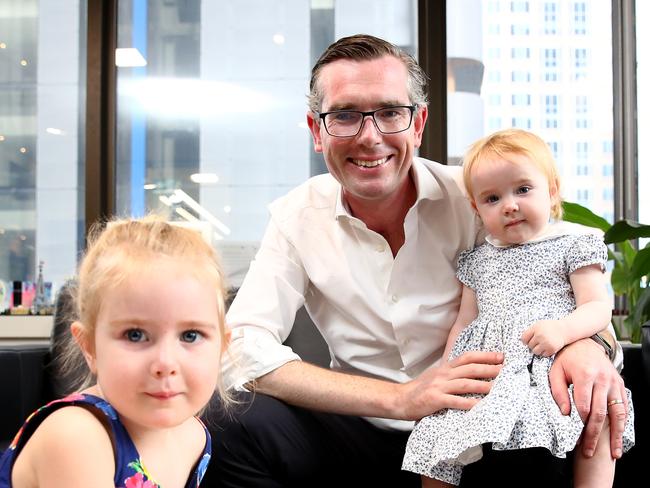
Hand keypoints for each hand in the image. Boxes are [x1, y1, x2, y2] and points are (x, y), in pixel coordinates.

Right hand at [398, 351, 502, 420]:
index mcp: (445, 367)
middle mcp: (443, 374)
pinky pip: (455, 401)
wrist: (400, 399)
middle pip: (470, 368)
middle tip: (505, 369)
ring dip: (483, 385)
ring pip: (465, 384)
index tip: (500, 357)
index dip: (484, 356)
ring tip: (497, 387)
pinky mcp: (435, 399)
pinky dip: (469, 403)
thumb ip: (451, 374)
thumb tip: (472, 373)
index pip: (467, 357)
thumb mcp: (436, 376)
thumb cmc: (420, 390)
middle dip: (489, 368)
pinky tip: (480, 405)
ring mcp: (439, 386)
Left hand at [521, 319, 565, 355]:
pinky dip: (545, 352)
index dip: (525, 341)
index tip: (529, 340)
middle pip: (529, 346)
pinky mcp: (551, 349)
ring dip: (538, 350)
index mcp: (535, 328)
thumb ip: (531, 332)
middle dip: (533, 345)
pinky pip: (543, 354)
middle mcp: (540, 335)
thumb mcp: (539, 325)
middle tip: (539, 342)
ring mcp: (546, 342)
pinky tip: (548, 347)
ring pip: (535, 351)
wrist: (564, 329)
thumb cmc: (550, 327)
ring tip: (542, 345)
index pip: (524, 338)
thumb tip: (523, 342)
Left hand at [549, 338, 627, 458]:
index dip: (580, 422)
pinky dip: (623, 424)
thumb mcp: (555, 372)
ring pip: (617, 413)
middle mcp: (602, 380)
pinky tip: (620, 437)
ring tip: (614, 453)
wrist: (584, 344)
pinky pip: (624, 407)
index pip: (584, 405)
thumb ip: (558, 392)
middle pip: (600, 413)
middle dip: (594, 435)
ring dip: (615, 435)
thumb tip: (565, 413)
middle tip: (588, 451)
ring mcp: (614, 383)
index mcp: (585, 376)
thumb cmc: (566, 359)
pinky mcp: (620, 385)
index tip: (576, 436)